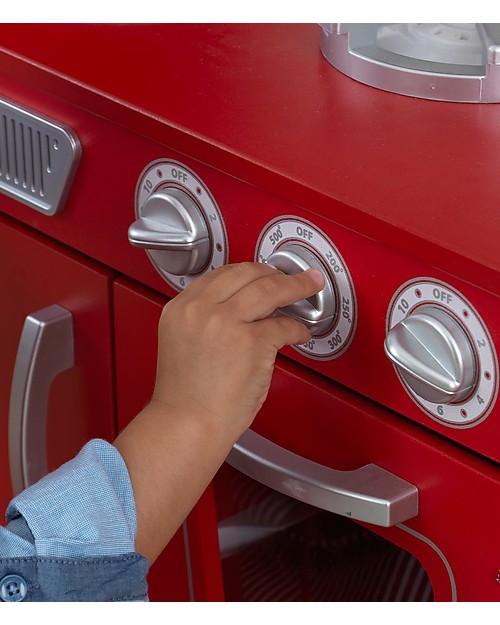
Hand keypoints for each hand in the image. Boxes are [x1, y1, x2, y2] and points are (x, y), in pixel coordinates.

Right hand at [152, 261, 324, 437]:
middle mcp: (200, 309)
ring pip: (270, 288)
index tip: (262, 273)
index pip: (219, 274)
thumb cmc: (187, 397)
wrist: (187, 425)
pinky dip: (298, 329)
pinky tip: (301, 332)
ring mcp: (226, 323)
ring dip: (296, 285)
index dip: (248, 271)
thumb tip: (243, 309)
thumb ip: (205, 320)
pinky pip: (284, 325)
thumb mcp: (184, 343)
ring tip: (309, 286)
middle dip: (275, 271)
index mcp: (180, 308)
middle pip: (247, 273)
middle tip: (293, 275)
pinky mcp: (251, 342)